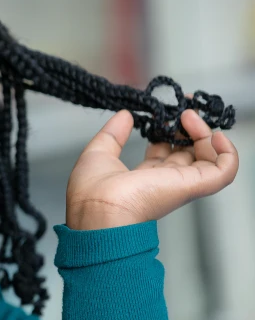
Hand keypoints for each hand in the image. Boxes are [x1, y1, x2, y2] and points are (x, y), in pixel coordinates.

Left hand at [66, 109, 238, 230]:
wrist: (98, 210)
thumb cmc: (91, 191)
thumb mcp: (99, 153)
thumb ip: (113, 134)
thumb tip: (125, 115)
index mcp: (141, 179)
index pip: (163, 153)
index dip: (167, 131)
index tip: (166, 112)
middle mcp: (163, 182)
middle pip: (187, 153)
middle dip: (188, 128)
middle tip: (182, 108)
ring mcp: (180, 184)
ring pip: (208, 158)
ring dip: (205, 133)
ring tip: (188, 116)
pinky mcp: (194, 185)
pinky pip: (225, 170)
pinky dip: (227, 152)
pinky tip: (214, 134)